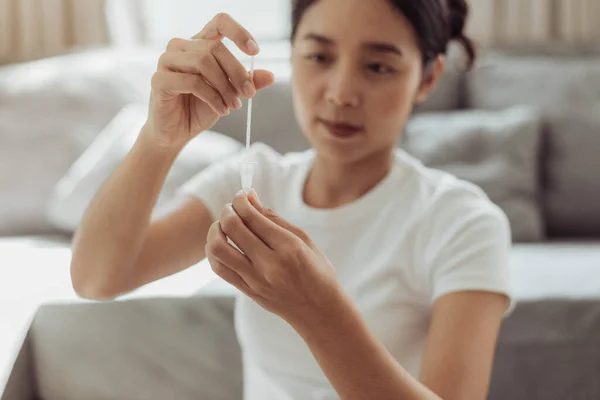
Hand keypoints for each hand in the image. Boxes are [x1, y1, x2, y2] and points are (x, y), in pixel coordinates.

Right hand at [144, 13, 274, 148]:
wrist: (177, 133)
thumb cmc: (200, 109)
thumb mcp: (229, 94)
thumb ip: (246, 83)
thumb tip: (270, 75)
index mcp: (198, 45)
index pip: (219, 22)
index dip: (238, 32)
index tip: (254, 51)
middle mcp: (180, 47)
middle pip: (215, 48)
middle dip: (237, 72)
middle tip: (249, 94)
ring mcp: (167, 61)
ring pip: (203, 62)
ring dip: (225, 87)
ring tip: (233, 106)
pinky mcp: (159, 80)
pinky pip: (192, 82)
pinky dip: (212, 97)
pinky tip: (221, 110)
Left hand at [205, 190, 340, 325]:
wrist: (319, 312)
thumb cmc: (317, 272)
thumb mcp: (305, 240)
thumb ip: (275, 219)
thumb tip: (250, 199)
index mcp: (288, 247)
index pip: (252, 216)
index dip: (241, 200)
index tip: (242, 195)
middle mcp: (269, 264)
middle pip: (232, 228)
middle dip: (227, 210)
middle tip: (232, 207)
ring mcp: (255, 280)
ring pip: (218, 248)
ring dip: (215, 230)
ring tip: (223, 225)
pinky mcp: (247, 291)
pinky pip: (219, 268)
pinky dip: (214, 251)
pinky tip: (222, 243)